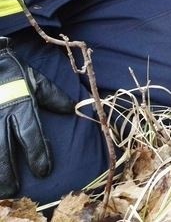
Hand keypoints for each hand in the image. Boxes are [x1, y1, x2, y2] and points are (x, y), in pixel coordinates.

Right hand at [0, 37, 73, 196]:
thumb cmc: (12, 71)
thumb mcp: (34, 80)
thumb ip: (52, 95)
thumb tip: (72, 108)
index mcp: (20, 106)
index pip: (31, 134)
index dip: (38, 153)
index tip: (44, 171)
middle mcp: (1, 116)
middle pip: (4, 150)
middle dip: (9, 173)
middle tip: (15, 191)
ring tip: (1, 191)